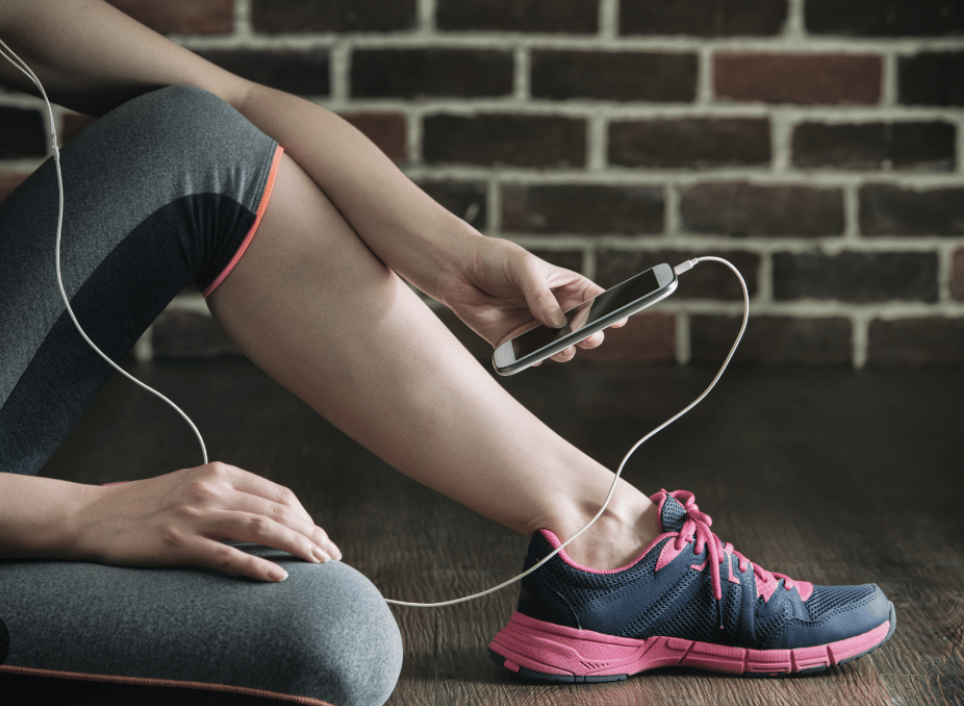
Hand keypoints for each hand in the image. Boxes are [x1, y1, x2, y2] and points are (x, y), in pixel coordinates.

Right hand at [72, 462, 339, 581]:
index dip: (306, 518)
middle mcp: (211, 489)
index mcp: (220, 473)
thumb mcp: (194, 486)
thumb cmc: (147, 505)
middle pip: (277, 511)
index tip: (320, 537)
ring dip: (296, 546)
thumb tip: (272, 513)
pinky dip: (257, 566)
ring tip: (319, 564)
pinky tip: (280, 577)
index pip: (279, 495)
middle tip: (331, 555)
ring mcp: (194, 515)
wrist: (93, 516)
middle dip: (310, 534)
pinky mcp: (177, 542)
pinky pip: (227, 555)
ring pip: (260, 529)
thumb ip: (230, 494)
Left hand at [441, 238, 625, 362]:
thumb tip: (556, 321)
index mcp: (568, 287)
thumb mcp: (522, 267)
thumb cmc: (496, 260)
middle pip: (584, 331)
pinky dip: (533, 358)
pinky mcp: (516, 344)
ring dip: (563, 350)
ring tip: (559, 345)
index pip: (596, 300)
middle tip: (588, 337)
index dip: (611, 310)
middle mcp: (557, 312)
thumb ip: (540, 294)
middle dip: (590, 336)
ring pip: (561, 349)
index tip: (619, 319)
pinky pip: (531, 357)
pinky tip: (530, 352)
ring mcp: (538, 330)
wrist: (459, 272)